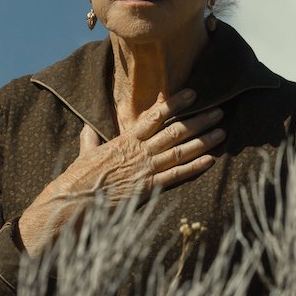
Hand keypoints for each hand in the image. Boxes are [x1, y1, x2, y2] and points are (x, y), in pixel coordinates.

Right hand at [18, 89, 225, 256]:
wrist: (72, 202)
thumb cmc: (76, 179)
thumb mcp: (84, 154)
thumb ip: (89, 139)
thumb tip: (87, 126)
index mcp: (125, 139)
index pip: (155, 116)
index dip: (176, 103)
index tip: (193, 93)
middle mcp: (139, 151)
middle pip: (176, 131)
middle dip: (199, 120)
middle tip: (220, 110)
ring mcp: (145, 169)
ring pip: (180, 151)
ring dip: (203, 141)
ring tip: (222, 132)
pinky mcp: (148, 188)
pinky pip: (176, 176)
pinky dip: (195, 168)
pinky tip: (211, 160)